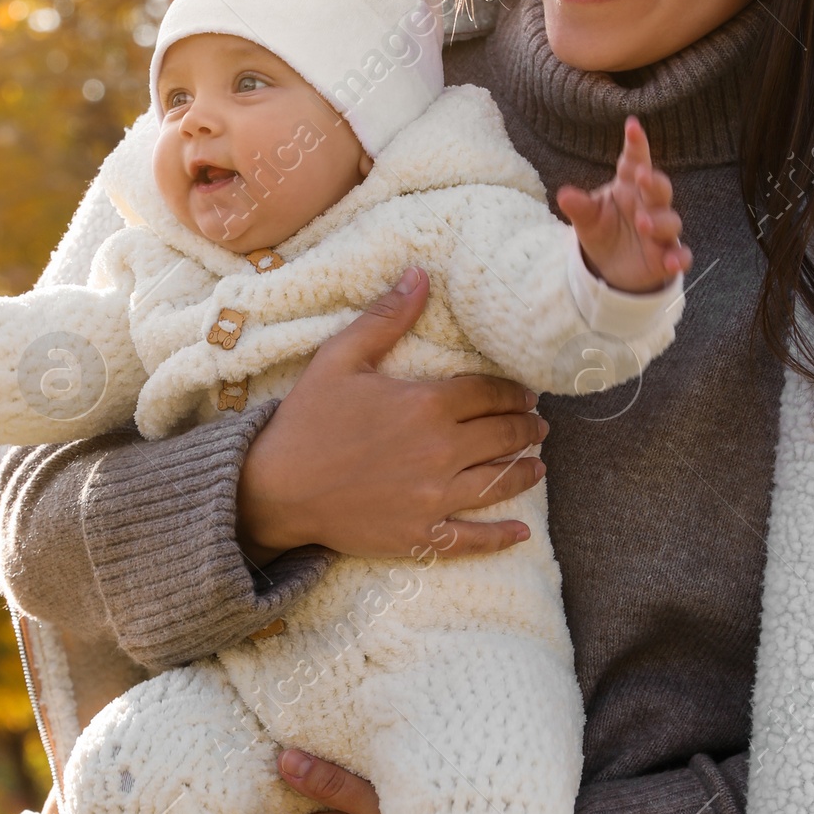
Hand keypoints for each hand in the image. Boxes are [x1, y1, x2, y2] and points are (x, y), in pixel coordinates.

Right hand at [237, 268, 547, 561]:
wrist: (275, 488)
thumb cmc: (306, 420)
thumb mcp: (339, 358)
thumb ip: (385, 318)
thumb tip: (420, 274)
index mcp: (426, 405)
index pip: (488, 394)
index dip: (512, 392)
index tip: (525, 393)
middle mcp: (440, 451)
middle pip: (503, 436)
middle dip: (526, 428)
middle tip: (538, 425)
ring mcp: (434, 497)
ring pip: (498, 482)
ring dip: (524, 471)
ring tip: (538, 464)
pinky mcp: (421, 534)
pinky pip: (473, 538)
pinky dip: (501, 536)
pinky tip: (521, 530)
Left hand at [557, 116, 689, 293]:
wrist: (609, 265)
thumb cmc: (602, 229)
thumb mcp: (587, 218)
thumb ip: (580, 206)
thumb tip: (563, 195)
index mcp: (629, 186)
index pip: (635, 160)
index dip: (636, 144)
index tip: (632, 126)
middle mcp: (649, 205)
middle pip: (659, 187)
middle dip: (653, 181)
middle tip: (642, 176)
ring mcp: (660, 230)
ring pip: (670, 221)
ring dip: (659, 221)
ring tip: (643, 222)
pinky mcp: (666, 256)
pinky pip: (680, 255)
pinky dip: (679, 258)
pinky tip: (672, 262)